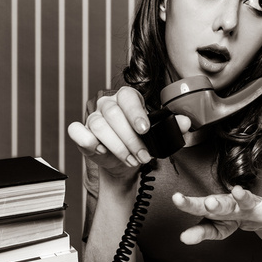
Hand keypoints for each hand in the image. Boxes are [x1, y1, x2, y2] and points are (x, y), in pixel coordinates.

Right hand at [67, 87, 190, 179]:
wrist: (126, 164)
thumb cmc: (142, 144)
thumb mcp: (159, 136)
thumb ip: (173, 127)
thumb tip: (185, 122)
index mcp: (127, 99)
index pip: (128, 97)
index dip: (136, 113)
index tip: (145, 129)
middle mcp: (108, 105)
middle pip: (114, 115)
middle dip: (131, 139)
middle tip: (143, 156)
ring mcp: (93, 118)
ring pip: (98, 125)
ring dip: (116, 146)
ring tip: (131, 160)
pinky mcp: (81, 132)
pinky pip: (76, 131)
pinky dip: (87, 140)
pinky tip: (100, 150)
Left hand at [172, 168, 261, 244]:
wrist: (254, 217)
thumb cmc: (231, 219)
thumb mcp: (216, 229)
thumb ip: (200, 232)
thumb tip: (183, 238)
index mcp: (216, 210)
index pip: (198, 207)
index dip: (188, 204)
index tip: (176, 198)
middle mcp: (231, 204)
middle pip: (222, 205)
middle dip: (216, 205)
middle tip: (208, 203)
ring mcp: (248, 204)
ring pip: (244, 200)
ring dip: (242, 196)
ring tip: (239, 191)